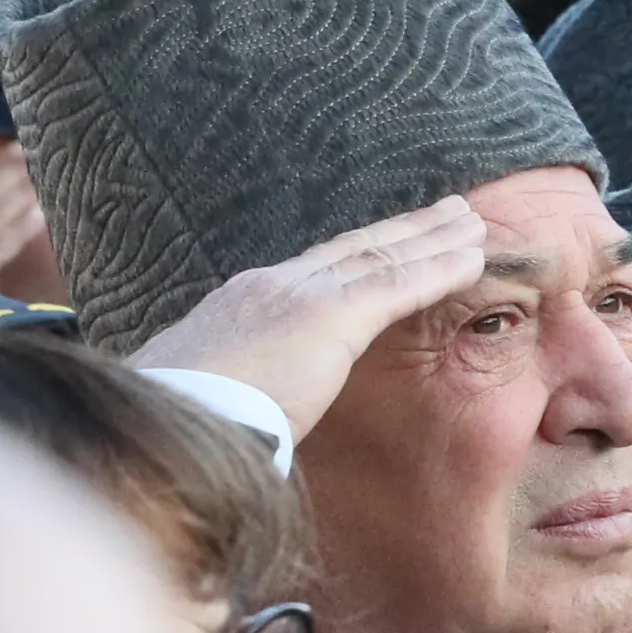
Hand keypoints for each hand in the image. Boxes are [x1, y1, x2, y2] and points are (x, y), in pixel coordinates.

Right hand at [128, 198, 487, 441]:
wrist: (156, 422)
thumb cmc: (173, 422)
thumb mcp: (203, 391)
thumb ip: (233, 386)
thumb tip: (237, 407)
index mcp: (242, 301)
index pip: (317, 267)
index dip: (362, 249)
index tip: (394, 236)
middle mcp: (272, 285)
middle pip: (356, 248)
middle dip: (407, 229)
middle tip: (452, 210)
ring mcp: (299, 296)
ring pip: (383, 257)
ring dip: (435, 240)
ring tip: (475, 225)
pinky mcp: (326, 317)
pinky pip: (397, 286)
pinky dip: (439, 270)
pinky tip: (474, 259)